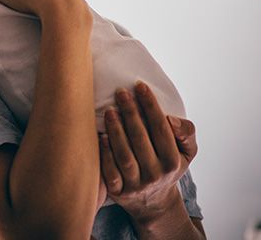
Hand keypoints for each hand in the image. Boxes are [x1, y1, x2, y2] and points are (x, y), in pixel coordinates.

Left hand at [99, 81, 197, 220]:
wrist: (153, 202)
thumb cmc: (167, 165)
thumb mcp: (186, 152)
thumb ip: (186, 133)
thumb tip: (172, 120)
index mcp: (173, 162)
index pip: (161, 129)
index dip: (151, 106)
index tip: (140, 86)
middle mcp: (155, 174)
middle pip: (141, 140)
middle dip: (130, 113)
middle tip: (121, 92)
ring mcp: (136, 185)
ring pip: (125, 156)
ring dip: (116, 131)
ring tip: (109, 110)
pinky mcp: (118, 191)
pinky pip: (110, 172)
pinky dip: (106, 154)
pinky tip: (101, 136)